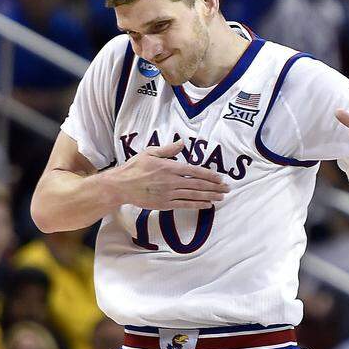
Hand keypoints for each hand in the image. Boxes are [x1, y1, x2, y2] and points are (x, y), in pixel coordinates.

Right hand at [111, 141, 229, 209]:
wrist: (121, 186)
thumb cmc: (134, 167)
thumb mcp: (150, 153)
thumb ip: (167, 149)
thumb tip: (182, 143)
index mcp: (169, 167)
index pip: (194, 171)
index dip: (209, 175)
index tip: (220, 177)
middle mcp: (171, 181)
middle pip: (198, 184)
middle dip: (214, 187)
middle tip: (227, 188)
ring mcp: (168, 194)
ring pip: (193, 195)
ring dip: (209, 196)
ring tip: (221, 197)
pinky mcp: (164, 204)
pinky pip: (185, 205)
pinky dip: (197, 205)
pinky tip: (207, 205)